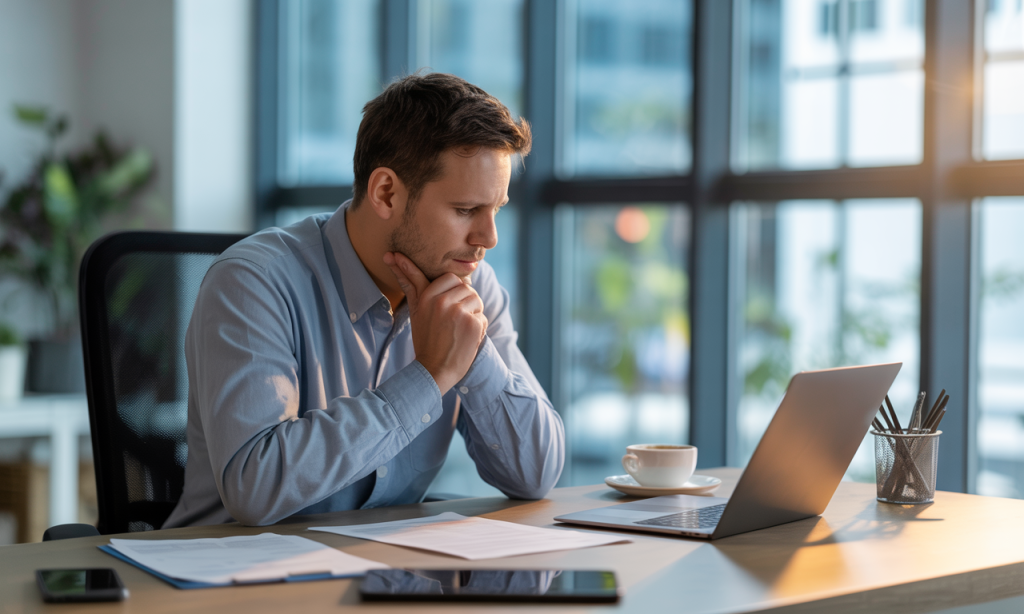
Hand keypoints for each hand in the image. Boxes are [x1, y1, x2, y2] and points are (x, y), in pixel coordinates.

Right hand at [384, 252, 486, 393]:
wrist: (434, 370)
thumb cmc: (425, 339)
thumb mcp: (415, 309)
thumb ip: (409, 282)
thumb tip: (391, 255)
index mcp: (428, 296)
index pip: (450, 278)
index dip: (452, 291)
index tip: (446, 308)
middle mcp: (442, 301)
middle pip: (466, 287)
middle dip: (464, 302)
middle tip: (453, 321)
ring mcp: (459, 312)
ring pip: (476, 300)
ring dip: (473, 314)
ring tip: (458, 329)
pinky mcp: (473, 324)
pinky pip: (483, 317)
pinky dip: (478, 329)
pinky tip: (465, 339)